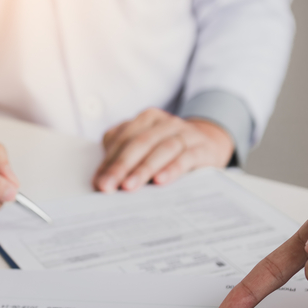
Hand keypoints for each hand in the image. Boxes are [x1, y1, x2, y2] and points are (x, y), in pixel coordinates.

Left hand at [93, 108, 233, 192]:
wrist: (208, 145)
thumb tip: (101, 181)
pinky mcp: (202, 148)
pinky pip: (186, 158)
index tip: (98, 183)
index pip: (123, 139)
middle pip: (139, 143)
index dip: (108, 161)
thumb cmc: (167, 151)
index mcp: (147, 119)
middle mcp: (166, 123)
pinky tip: (160, 182)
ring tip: (129, 187)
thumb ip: (123, 158)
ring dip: (143, 169)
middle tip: (107, 188)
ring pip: (162, 149)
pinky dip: (172, 170)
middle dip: (120, 167)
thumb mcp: (145, 149)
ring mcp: (186, 134)